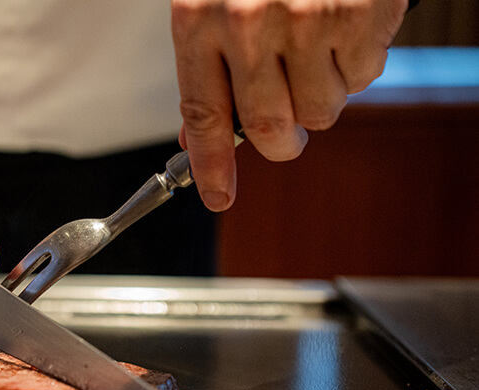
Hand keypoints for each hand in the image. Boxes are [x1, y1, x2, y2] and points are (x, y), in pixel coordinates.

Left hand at [171, 0, 408, 210]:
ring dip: (324, 97)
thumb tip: (201, 132)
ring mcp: (304, 19)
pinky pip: (363, 76)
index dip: (210, 166)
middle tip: (289, 135)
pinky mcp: (355, 15)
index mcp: (199, 18)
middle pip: (267, 128)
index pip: (202, 114)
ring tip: (319, 53)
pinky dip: (360, 64)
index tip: (217, 197)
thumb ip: (210, 66)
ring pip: (320, 110)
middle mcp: (247, 21)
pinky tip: (347, 28)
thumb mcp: (214, 2)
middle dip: (282, 143)